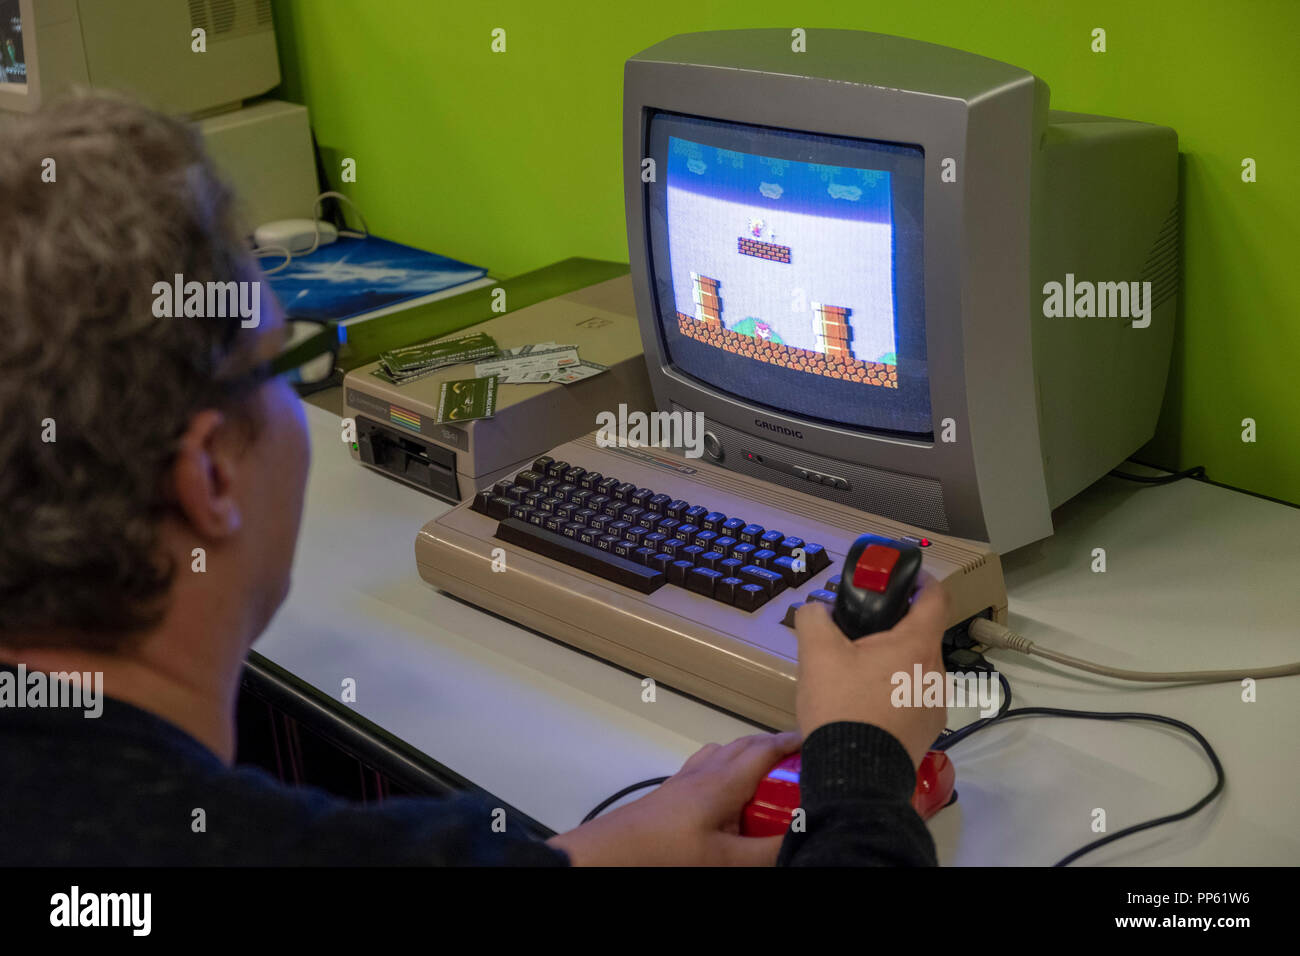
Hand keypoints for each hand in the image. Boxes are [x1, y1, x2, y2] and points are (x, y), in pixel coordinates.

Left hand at [548, 731, 800, 865]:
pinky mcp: (671, 793)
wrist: (611, 854)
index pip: (766, 749)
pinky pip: (706, 768)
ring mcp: (685, 780)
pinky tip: (727, 795)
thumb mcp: (728, 860)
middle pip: (745, 746)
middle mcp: (705, 771)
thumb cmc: (668, 853)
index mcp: (724, 780)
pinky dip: (726, 769)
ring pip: (723, 754)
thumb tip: (806, 836)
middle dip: (774, 747)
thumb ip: (769, 850)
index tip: (817, 740)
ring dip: (748, 756)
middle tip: (799, 761)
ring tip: (766, 778)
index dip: (793, 742)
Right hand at [793, 577, 948, 767]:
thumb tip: (817, 609)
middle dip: (891, 630)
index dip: (920, 580)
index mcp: (917, 644)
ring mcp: (936, 704)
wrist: (855, 775)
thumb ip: (814, 618)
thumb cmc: (842, 706)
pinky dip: (893, 694)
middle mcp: (937, 671)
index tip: (902, 579)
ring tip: (854, 676)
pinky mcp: (928, 730)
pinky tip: (864, 706)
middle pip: (920, 636)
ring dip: (891, 665)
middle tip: (857, 635)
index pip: (935, 596)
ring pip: (915, 669)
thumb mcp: (816, 653)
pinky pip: (913, 698)